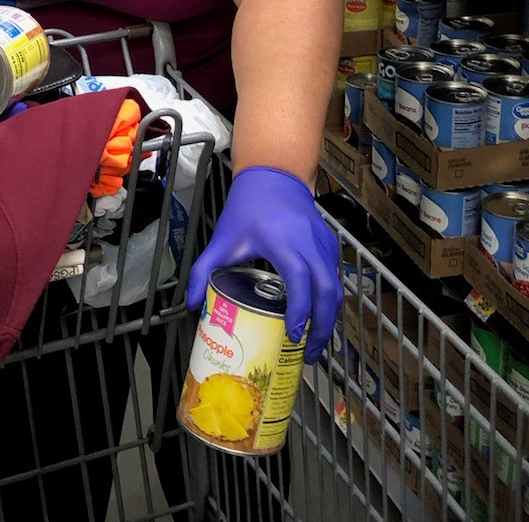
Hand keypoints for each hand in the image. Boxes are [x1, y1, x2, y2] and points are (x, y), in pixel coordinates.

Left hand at [186, 167, 341, 363]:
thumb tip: (192, 304)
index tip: (293, 335)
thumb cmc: (248, 206)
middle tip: (308, 353)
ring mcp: (323, 243)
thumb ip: (203, 270)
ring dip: (329, 317)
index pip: (300, 279)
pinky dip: (330, 301)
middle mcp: (308, 242)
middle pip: (327, 289)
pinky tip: (316, 317)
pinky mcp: (330, 244)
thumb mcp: (223, 239)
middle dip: (322, 326)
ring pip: (335, 286)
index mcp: (282, 241)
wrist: (274, 175)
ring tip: (313, 343)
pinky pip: (335, 277)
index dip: (300, 309)